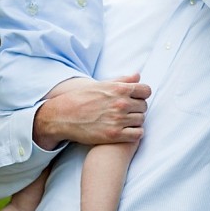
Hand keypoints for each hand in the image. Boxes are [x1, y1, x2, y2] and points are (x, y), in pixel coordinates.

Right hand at [33, 74, 150, 150]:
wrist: (63, 116)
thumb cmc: (81, 98)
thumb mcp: (100, 85)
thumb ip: (121, 80)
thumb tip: (138, 76)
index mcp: (119, 89)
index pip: (146, 91)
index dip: (142, 95)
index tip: (136, 99)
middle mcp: (121, 103)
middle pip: (144, 106)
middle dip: (137, 109)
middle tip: (127, 112)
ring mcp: (118, 119)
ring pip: (141, 120)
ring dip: (135, 121)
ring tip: (125, 122)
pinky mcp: (115, 134)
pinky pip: (137, 134)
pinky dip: (135, 133)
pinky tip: (127, 131)